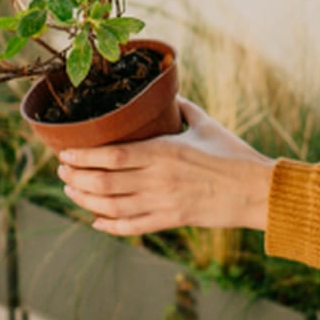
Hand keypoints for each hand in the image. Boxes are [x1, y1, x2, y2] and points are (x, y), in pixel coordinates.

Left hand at [55, 99, 274, 236]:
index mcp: (164, 151)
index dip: (84, 156)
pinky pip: (132, 226)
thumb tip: (166, 93)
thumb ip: (181, 108)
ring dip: (86, 200)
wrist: (257, 190)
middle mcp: (158, 178)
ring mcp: (164, 202)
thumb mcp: (205, 124)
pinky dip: (110, 225)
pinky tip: (96, 220)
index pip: (112, 154)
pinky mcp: (172, 220)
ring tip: (72, 191)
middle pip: (104, 182)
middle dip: (77, 177)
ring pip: (112, 205)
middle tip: (62, 171)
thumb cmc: (234, 154)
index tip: (65, 153)